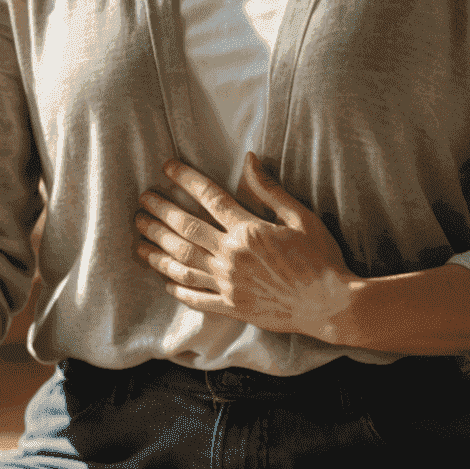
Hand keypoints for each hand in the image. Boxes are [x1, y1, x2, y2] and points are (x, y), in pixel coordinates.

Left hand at [136, 154, 356, 339]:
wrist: (330, 304)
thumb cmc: (321, 258)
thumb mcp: (301, 218)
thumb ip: (270, 190)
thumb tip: (248, 160)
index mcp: (248, 230)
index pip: (209, 198)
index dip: (185, 179)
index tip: (166, 167)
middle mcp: (231, 256)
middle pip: (186, 229)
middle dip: (160, 212)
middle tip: (142, 200)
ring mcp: (229, 284)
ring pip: (183, 263)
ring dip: (158, 249)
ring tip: (139, 238)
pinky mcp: (233, 308)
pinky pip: (197, 299)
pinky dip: (179, 289)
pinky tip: (165, 281)